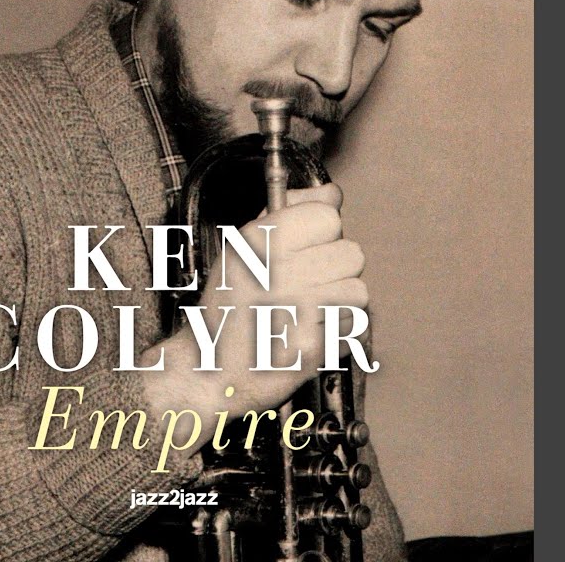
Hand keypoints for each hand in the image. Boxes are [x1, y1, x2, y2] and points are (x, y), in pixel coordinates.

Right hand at [141, 183, 366, 443]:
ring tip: (307, 314)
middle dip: (335, 271)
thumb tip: (332, 192)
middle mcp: (277, 269)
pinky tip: (310, 336)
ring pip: (358, 292)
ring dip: (339, 305)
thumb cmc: (227, 310)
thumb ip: (289, 213)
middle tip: (306, 288)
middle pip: (351, 253)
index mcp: (259, 240)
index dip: (321, 234)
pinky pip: (353, 327)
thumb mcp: (243, 248)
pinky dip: (338, 335)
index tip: (304, 251)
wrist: (207, 372)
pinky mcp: (312, 347)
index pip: (328, 215)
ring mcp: (296, 309)